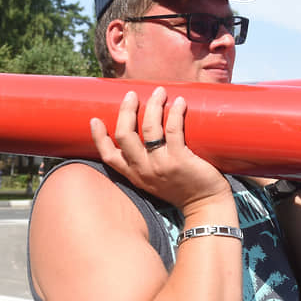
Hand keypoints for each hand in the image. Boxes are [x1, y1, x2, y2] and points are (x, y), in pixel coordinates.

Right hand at [90, 87, 231, 214]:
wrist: (205, 208)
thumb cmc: (184, 190)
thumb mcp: (156, 181)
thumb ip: (149, 162)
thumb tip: (153, 129)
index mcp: (135, 175)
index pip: (108, 156)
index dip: (98, 137)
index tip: (95, 119)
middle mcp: (144, 170)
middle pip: (124, 135)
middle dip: (126, 111)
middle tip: (132, 95)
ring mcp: (161, 165)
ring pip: (149, 129)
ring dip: (153, 106)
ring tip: (159, 92)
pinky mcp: (180, 160)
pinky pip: (174, 130)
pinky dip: (175, 113)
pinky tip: (179, 102)